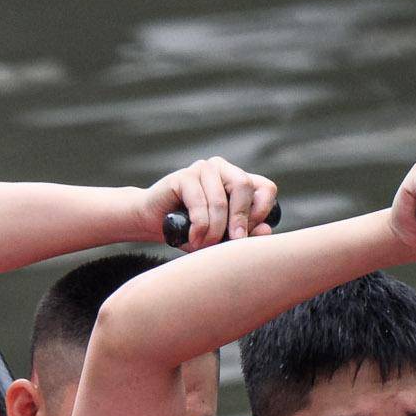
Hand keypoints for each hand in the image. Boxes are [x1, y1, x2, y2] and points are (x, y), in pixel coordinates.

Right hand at [148, 155, 276, 247]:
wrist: (148, 222)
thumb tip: (266, 231)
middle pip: (244, 187)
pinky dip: (199, 226)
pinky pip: (198, 202)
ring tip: (204, 246)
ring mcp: (202, 169)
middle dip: (239, 219)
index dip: (262, 211)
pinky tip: (192, 238)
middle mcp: (222, 169)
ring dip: (215, 229)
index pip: (266, 188)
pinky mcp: (182, 176)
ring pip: (220, 200)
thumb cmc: (188, 230)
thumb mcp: (220, 237)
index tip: (247, 234)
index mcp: (237, 180)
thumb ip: (243, 235)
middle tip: (232, 242)